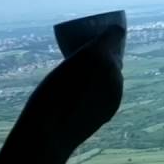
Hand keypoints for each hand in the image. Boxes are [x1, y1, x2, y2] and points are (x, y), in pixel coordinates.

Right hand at [24, 25, 124, 154]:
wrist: (50, 131)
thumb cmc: (48, 95)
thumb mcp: (63, 68)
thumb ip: (82, 63)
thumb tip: (93, 64)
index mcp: (96, 52)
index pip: (115, 33)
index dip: (111, 32)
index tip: (105, 34)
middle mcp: (112, 68)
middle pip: (115, 55)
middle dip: (106, 56)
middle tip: (91, 61)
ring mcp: (116, 88)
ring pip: (115, 75)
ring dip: (105, 75)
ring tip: (87, 82)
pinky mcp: (115, 104)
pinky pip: (112, 92)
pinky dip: (104, 92)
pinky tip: (88, 99)